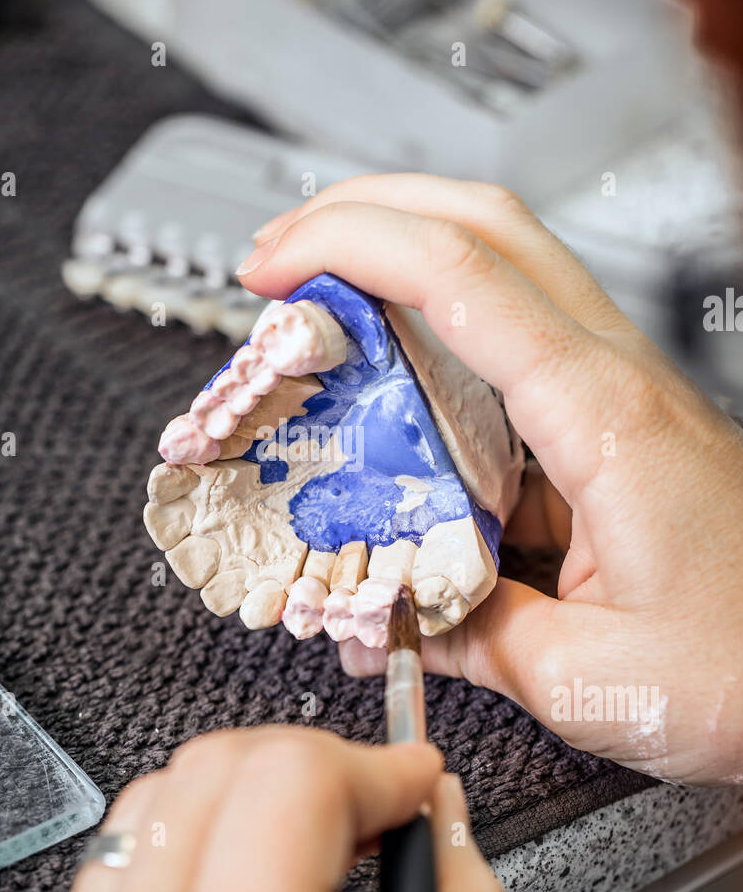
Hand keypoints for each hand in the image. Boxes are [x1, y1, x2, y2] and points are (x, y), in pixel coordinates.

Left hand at [15, 727, 505, 891]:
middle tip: (371, 812)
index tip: (412, 782)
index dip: (375, 764)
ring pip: (161, 795)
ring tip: (312, 861)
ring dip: (250, 801)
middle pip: (221, 762)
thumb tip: (436, 809)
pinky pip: (122, 861)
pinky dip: (194, 850)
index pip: (294, 774)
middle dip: (315, 770)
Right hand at [240, 176, 742, 784]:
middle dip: (366, 211)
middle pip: (485, 223)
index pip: (462, 276)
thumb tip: (398, 616)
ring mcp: (617, 392)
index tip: (275, 262)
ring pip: (501, 269)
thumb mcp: (592, 679)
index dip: (353, 245)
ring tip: (320, 305)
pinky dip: (435, 346)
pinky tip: (391, 401)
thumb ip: (475, 637)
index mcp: (604, 419)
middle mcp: (613, 381)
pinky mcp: (614, 424)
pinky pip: (510, 353)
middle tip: (281, 249)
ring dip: (401, 263)